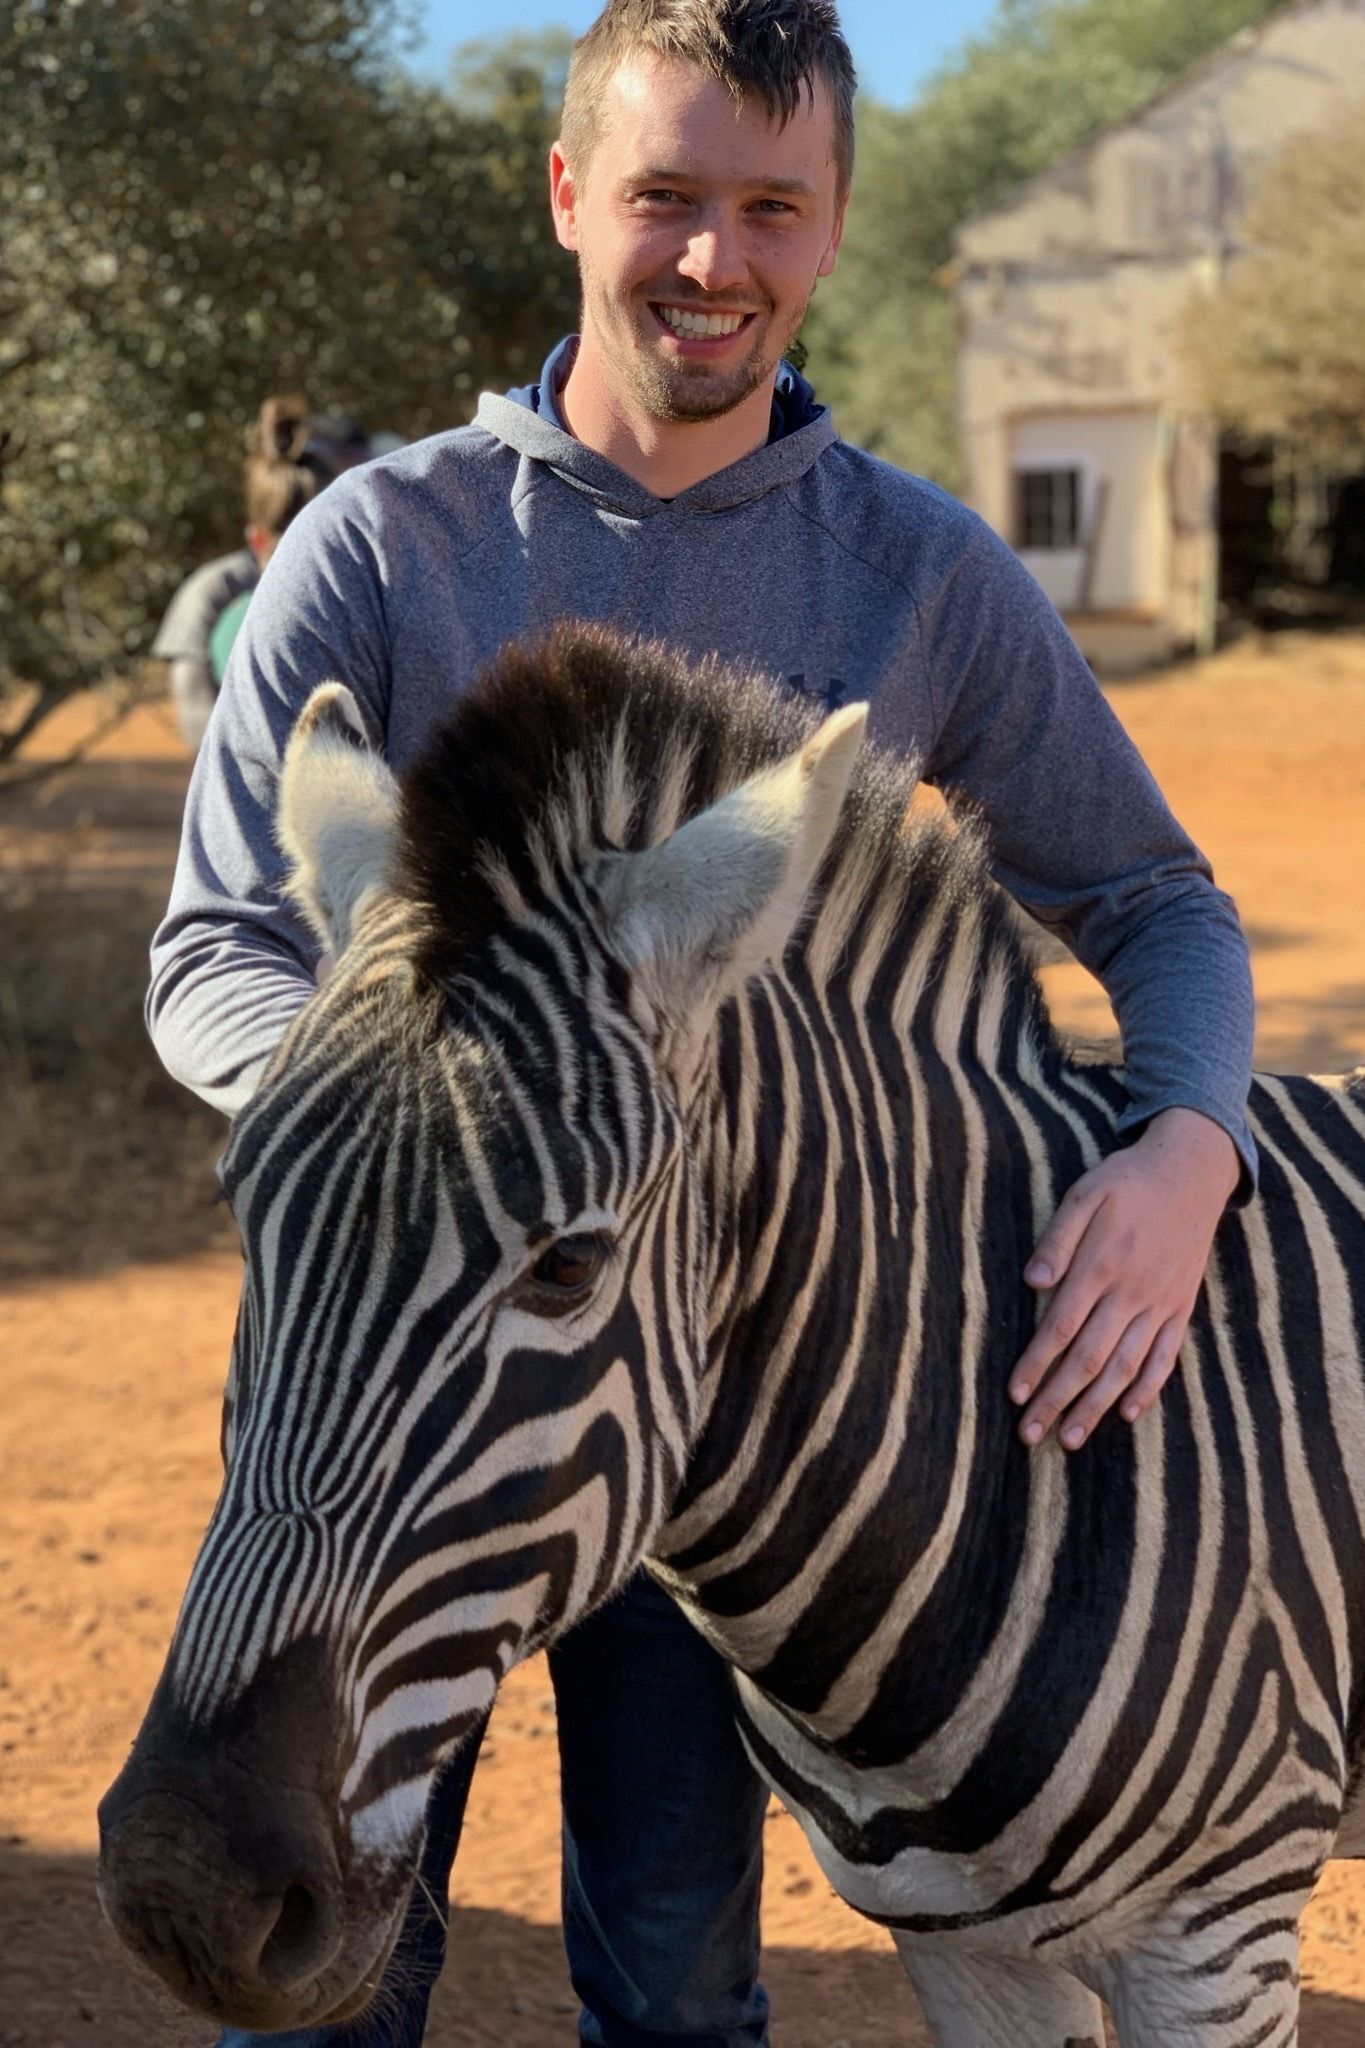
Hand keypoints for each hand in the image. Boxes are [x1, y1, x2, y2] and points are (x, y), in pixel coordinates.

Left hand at [1010, 1108, 1240, 1450]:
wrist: (1191, 1172)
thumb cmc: (1127, 1181)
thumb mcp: (1085, 1193)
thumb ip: (1058, 1238)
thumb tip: (1033, 1281)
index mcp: (1102, 1264)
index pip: (1061, 1327)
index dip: (1037, 1363)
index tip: (1015, 1394)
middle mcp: (1132, 1292)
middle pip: (1089, 1358)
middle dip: (1057, 1399)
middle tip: (1029, 1434)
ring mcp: (1160, 1304)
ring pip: (1125, 1368)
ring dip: (1096, 1407)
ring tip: (1070, 1439)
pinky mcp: (1180, 1308)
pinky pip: (1165, 1358)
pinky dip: (1147, 1389)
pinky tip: (1127, 1414)